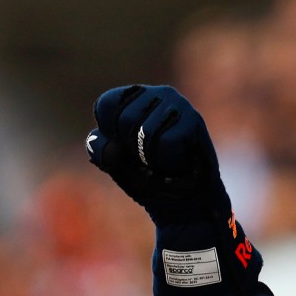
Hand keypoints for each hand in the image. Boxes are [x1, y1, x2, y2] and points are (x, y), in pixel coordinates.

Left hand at [85, 85, 227, 221]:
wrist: (181, 200)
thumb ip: (102, 151)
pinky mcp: (194, 120)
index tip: (124, 147)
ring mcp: (178, 104)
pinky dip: (168, 159)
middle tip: (147, 156)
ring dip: (150, 156)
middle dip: (131, 147)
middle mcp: (156, 94)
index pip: (106, 103)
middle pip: (125, 117)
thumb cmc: (147, 177)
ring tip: (163, 158)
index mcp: (132, 99)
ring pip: (146, 130)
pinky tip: (178, 159)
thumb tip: (106, 140)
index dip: (109, 132)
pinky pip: (167, 142)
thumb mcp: (116, 166)